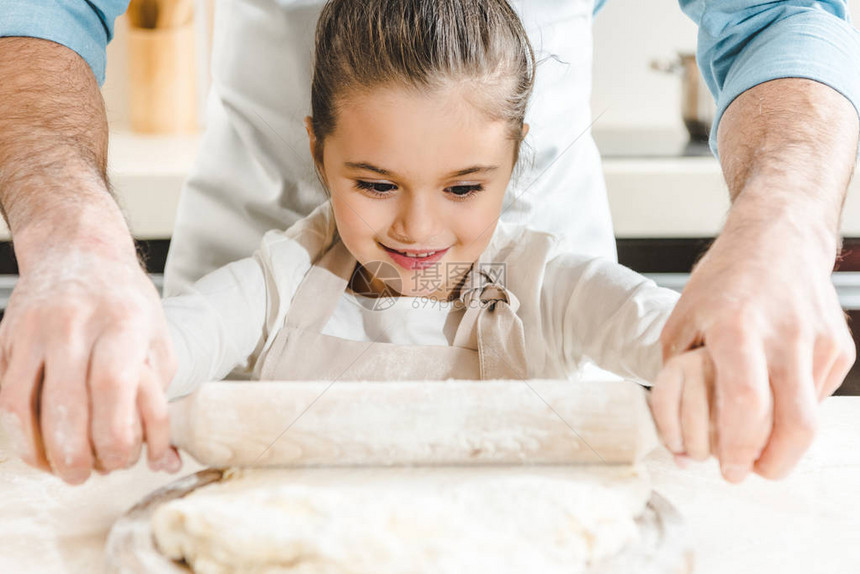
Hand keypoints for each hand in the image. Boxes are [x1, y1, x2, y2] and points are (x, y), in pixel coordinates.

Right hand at [0, 246, 180, 483]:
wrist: (77, 250)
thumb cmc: (126, 303)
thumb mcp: (158, 339)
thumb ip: (159, 399)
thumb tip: (165, 461)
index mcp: (122, 320)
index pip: (113, 385)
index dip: (114, 432)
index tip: (121, 458)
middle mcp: (74, 322)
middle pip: (66, 402)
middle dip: (75, 453)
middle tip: (87, 475)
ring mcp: (34, 329)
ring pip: (24, 403)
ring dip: (40, 449)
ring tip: (62, 469)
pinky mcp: (7, 338)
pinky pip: (6, 394)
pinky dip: (19, 431)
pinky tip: (38, 447)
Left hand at [658, 198, 853, 482]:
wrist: (776, 239)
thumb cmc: (721, 282)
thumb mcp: (682, 322)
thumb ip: (676, 379)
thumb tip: (679, 445)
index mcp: (737, 328)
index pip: (747, 404)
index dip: (740, 447)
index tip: (729, 468)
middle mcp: (784, 335)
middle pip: (795, 424)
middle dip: (774, 463)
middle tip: (751, 472)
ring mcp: (818, 340)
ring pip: (811, 416)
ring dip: (786, 443)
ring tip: (759, 446)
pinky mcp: (838, 345)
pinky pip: (818, 395)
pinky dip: (796, 410)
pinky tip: (774, 397)